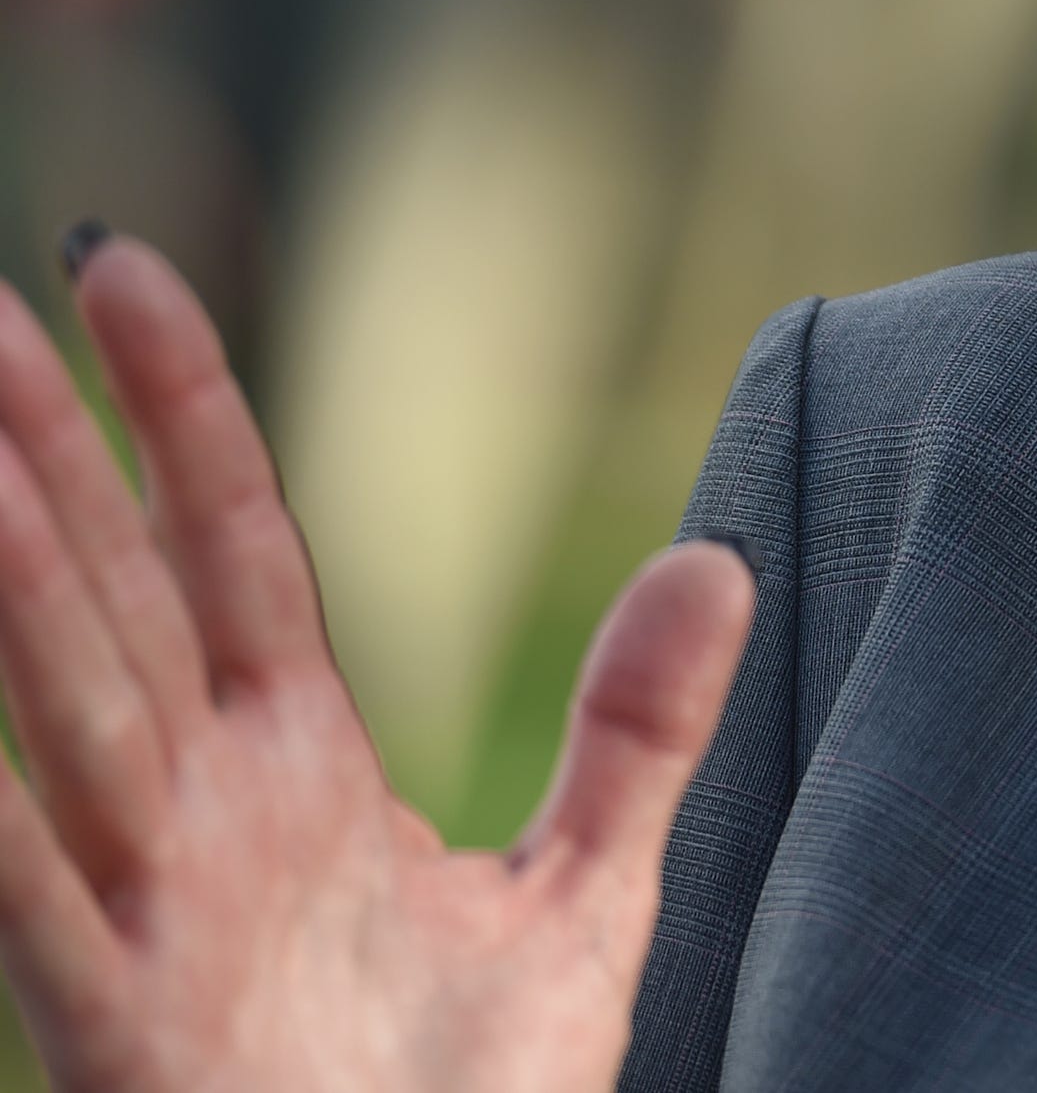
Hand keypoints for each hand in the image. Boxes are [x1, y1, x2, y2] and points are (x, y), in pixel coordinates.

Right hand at [0, 233, 752, 1092]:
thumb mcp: (584, 896)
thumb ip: (637, 732)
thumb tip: (716, 561)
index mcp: (293, 767)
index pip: (224, 546)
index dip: (176, 409)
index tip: (115, 268)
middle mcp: (201, 816)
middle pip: (116, 595)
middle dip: (42, 454)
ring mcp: (149, 916)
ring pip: (66, 717)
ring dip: (12, 588)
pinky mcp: (124, 1029)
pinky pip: (35, 903)